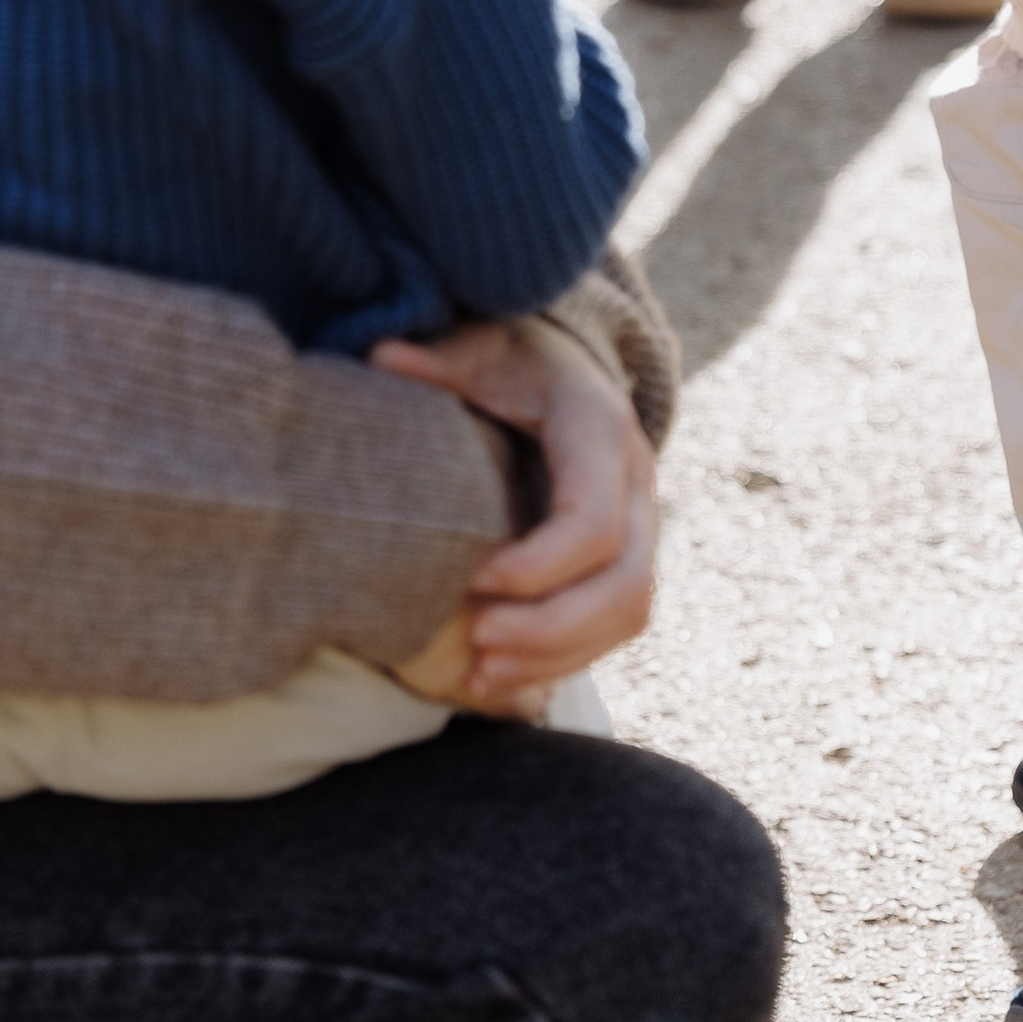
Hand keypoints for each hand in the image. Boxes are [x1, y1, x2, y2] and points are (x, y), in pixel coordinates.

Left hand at [374, 316, 656, 712]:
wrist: (560, 362)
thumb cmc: (508, 357)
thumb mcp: (476, 345)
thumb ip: (437, 358)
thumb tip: (380, 358)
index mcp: (601, 427)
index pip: (595, 521)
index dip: (539, 566)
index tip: (472, 579)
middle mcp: (637, 480)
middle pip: (628, 584)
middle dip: (552, 628)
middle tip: (476, 642)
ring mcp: (642, 522)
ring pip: (630, 614)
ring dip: (558, 655)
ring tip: (481, 675)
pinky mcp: (628, 555)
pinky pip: (616, 624)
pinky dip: (562, 659)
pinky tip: (497, 676)